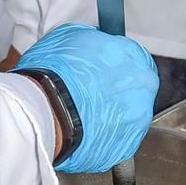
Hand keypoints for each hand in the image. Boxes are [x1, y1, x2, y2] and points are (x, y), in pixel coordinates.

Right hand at [17, 22, 157, 174]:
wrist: (42, 112)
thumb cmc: (53, 73)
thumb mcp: (71, 36)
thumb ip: (95, 39)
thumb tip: (98, 40)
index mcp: (134, 60)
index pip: (135, 58)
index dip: (117, 64)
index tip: (105, 70)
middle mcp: (143, 91)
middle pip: (135, 89)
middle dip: (116, 90)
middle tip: (90, 93)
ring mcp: (136, 123)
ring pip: (127, 116)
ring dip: (110, 114)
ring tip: (81, 114)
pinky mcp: (123, 148)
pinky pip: (116, 141)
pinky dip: (103, 137)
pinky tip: (83, 131)